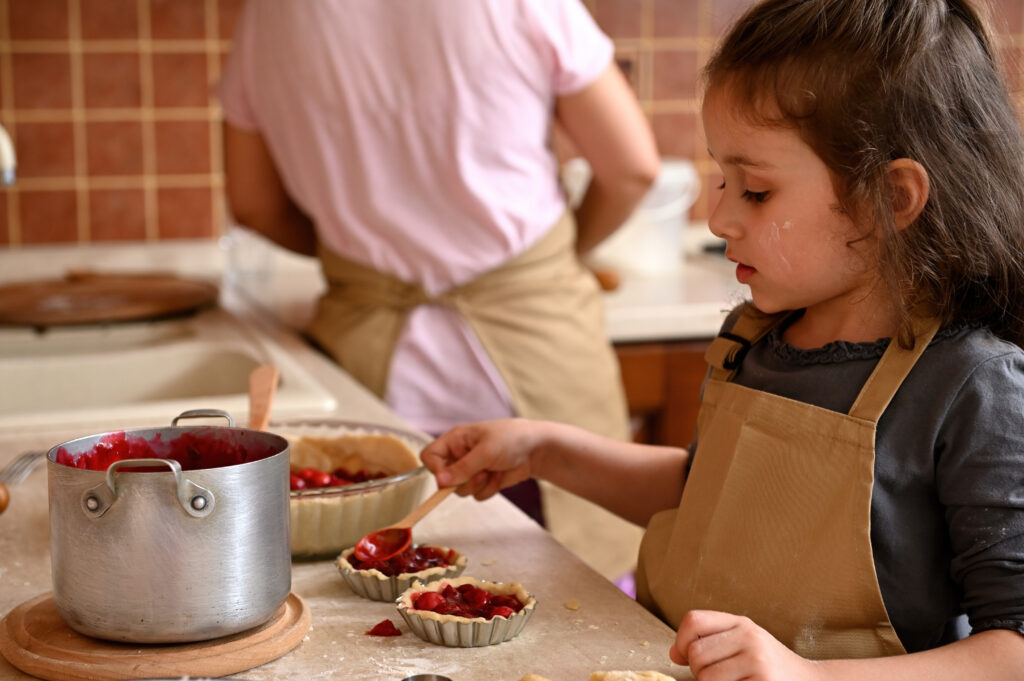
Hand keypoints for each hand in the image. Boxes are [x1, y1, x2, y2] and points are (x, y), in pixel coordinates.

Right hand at [419, 419, 544, 500]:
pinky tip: (500, 475)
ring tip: (492, 471)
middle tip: (480, 472)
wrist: (536, 449)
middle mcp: (460, 455)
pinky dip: (489, 489)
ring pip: (460, 490)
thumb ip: (462, 468)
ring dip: (478, 485)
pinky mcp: (483, 482)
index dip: (435, 469)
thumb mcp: (485, 452)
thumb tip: (440, 481)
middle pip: (444, 478)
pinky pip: (476, 495)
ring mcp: (471, 470)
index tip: (448, 478)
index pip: (430, 456)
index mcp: (456, 440)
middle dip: (463, 480)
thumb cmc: (512, 439)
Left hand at [671, 610, 820, 680]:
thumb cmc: (769, 668)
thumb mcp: (743, 644)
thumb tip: (674, 653)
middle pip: (696, 653)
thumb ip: (710, 642)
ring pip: (706, 677)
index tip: (685, 657)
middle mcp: (750, 637)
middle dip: (697, 671)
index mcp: (742, 623)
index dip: (681, 641)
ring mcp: (758, 661)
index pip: (693, 621)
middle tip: (715, 677)